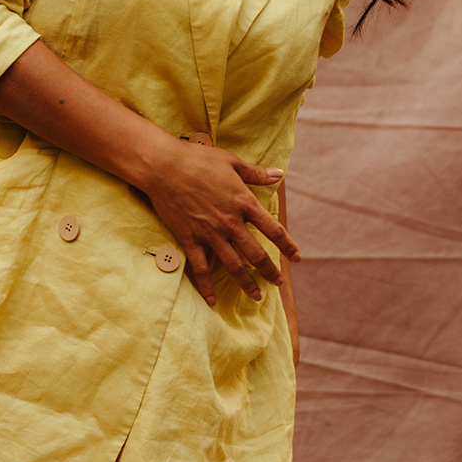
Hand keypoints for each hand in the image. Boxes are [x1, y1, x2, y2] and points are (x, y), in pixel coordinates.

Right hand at [143, 137, 299, 306]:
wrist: (164, 166)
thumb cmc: (199, 159)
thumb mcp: (232, 162)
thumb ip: (257, 174)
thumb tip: (280, 174)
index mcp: (244, 202)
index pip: (273, 229)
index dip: (287, 246)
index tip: (297, 257)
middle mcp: (231, 222)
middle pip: (256, 253)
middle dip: (269, 271)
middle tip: (278, 283)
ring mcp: (210, 233)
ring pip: (233, 265)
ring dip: (246, 283)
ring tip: (256, 297)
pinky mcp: (190, 239)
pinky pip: (200, 268)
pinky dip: (207, 286)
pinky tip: (212, 301)